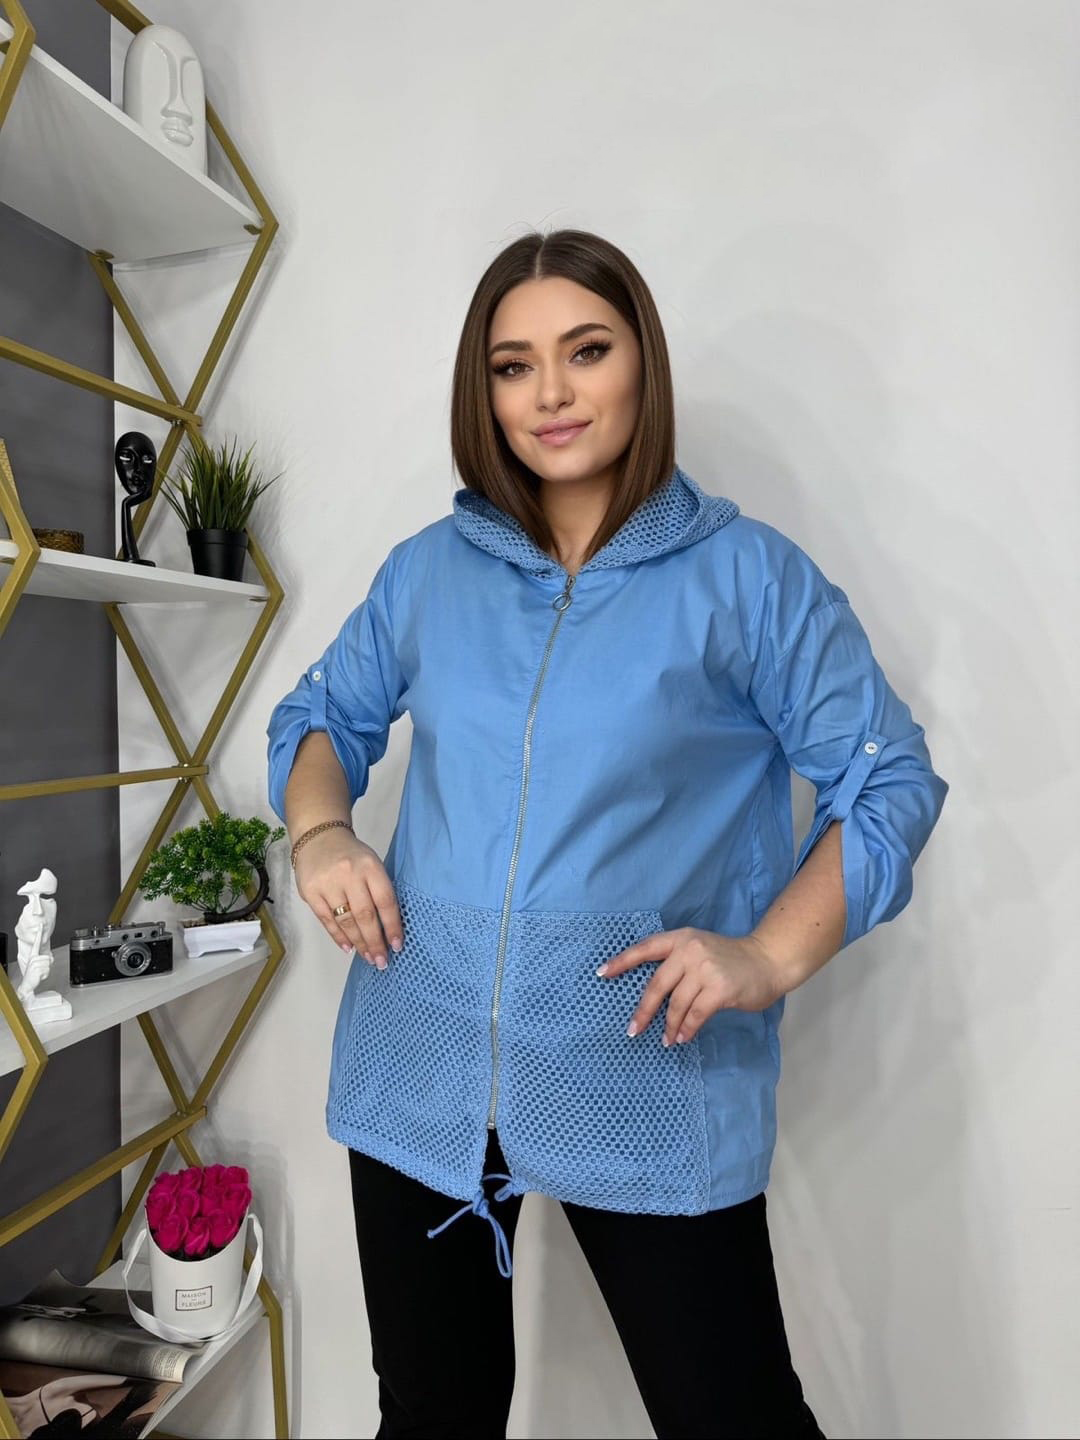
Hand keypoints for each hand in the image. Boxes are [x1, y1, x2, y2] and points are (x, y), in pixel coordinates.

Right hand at [292, 829, 402, 967]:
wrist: (318, 837)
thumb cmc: (351, 855)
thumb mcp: (371, 864)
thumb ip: (379, 890)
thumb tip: (388, 928)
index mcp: (370, 866)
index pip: (385, 901)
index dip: (392, 926)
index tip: (397, 945)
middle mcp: (349, 874)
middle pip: (365, 915)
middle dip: (375, 942)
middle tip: (382, 961)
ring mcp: (328, 883)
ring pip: (346, 921)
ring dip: (359, 943)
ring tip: (368, 957)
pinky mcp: (310, 892)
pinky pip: (326, 920)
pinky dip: (338, 937)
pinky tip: (349, 948)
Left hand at [596, 928, 784, 1046]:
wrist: (767, 961)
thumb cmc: (730, 960)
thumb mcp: (700, 950)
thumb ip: (677, 964)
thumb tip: (652, 995)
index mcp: (682, 938)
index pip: (645, 948)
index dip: (622, 961)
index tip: (602, 974)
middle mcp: (691, 950)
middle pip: (657, 984)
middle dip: (643, 1010)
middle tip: (633, 1029)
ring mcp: (706, 969)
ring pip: (676, 1004)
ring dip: (669, 1025)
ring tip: (666, 1039)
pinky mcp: (720, 989)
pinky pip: (695, 1015)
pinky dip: (686, 1029)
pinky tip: (681, 1038)